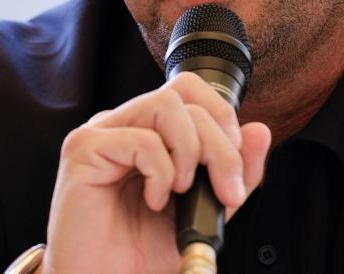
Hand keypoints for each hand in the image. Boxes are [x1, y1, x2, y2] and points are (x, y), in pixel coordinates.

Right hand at [42, 72, 271, 272]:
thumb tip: (260, 131)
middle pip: (183, 97)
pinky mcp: (83, 150)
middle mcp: (124, 124)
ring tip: (181, 191)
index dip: (222, 117)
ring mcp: (101, 133)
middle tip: (224, 190)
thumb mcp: (204, 210)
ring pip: (164, 106)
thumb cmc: (138, 251)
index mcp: (148, 130)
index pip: (190, 91)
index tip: (234, 168)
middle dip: (219, 144)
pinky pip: (140, 140)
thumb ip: (232, 172)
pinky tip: (154, 200)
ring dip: (189, 151)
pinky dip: (160, 173)